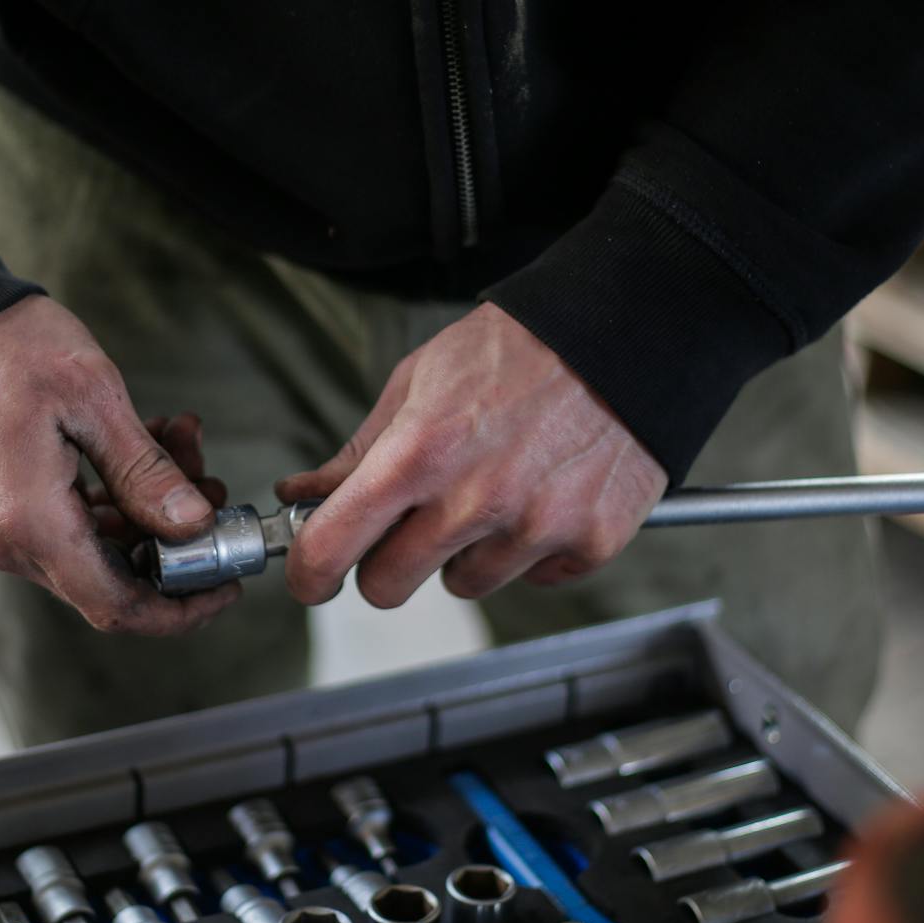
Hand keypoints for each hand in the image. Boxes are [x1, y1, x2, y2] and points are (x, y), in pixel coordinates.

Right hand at [0, 296, 240, 633]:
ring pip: (96, 547)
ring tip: (180, 443)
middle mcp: (6, 541)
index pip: (116, 606)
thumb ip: (143, 471)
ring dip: (146, 507)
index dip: (180, 609)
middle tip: (211, 482)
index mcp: (29, 521)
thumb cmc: (4, 346)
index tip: (224, 585)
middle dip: (172, 538)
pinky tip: (143, 443)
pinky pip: (68, 524)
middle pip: (112, 577)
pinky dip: (113, 495)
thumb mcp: (92, 397)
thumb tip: (192, 525)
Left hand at [277, 302, 666, 606]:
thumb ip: (359, 451)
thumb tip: (304, 494)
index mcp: (418, 454)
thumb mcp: (417, 382)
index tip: (314, 576)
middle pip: (387, 587)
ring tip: (493, 491)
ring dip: (464, 554)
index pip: (332, 548)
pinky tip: (541, 497)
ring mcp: (534, 528)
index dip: (310, 573)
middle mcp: (473, 501)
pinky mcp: (588, 542)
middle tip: (408, 527)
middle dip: (385, 563)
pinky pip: (532, 579)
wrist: (619, 335)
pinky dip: (530, 551)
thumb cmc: (515, 352)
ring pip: (462, 585)